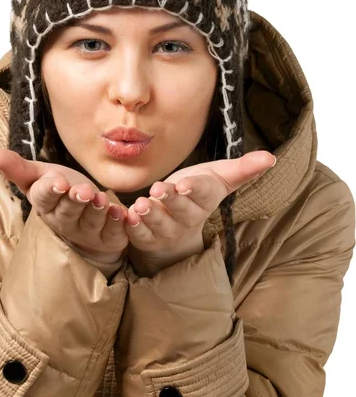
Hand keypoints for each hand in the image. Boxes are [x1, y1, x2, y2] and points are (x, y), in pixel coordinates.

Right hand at [0, 149, 128, 262]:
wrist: (87, 217)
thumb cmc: (62, 192)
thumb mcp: (41, 176)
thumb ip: (19, 168)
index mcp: (46, 204)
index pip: (44, 197)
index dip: (51, 191)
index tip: (58, 182)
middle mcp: (65, 221)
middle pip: (68, 212)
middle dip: (75, 201)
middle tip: (84, 191)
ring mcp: (87, 232)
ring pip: (91, 223)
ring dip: (97, 212)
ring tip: (101, 199)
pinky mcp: (109, 238)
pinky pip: (114, 234)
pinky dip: (118, 224)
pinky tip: (122, 213)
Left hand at [124, 151, 275, 276]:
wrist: (177, 224)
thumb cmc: (197, 192)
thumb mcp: (219, 177)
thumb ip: (243, 169)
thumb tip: (271, 157)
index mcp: (205, 200)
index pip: (203, 193)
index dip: (194, 188)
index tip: (184, 183)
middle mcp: (187, 219)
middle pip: (181, 211)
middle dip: (170, 200)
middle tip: (157, 189)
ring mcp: (166, 231)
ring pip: (159, 226)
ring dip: (150, 216)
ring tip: (140, 205)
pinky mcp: (146, 238)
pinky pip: (138, 236)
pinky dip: (132, 228)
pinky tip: (125, 217)